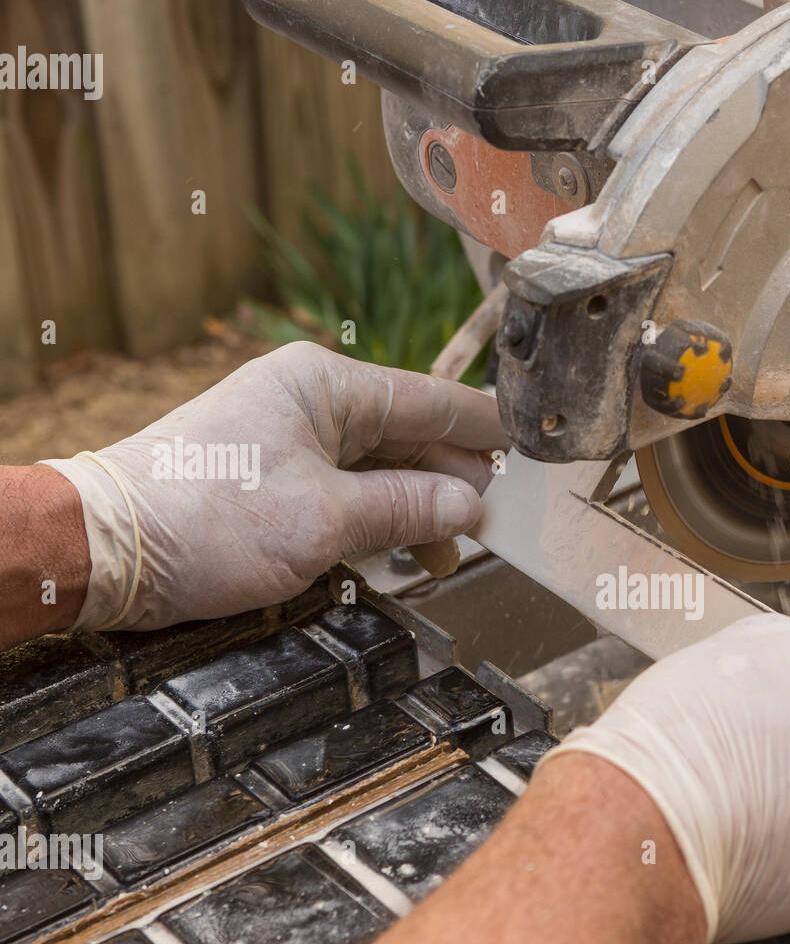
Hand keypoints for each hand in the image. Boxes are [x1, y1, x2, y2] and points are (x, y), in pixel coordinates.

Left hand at [42, 341, 505, 630]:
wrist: (105, 548)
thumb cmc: (206, 520)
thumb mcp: (326, 520)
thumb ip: (407, 508)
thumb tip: (470, 504)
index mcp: (325, 386)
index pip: (431, 401)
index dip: (485, 429)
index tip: (531, 446)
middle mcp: (308, 400)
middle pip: (409, 437)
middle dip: (451, 485)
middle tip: (488, 530)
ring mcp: (287, 436)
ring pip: (378, 469)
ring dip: (413, 512)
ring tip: (441, 558)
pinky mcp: (270, 474)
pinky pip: (344, 489)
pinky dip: (374, 520)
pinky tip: (395, 554)